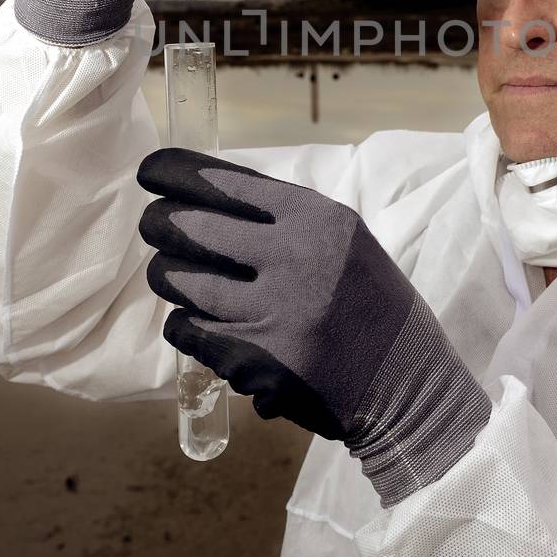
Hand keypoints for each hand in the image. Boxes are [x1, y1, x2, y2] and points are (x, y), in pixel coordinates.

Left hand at [137, 148, 430, 441]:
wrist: (407, 383)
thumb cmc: (370, 305)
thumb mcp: (342, 241)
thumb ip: (282, 219)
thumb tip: (205, 195)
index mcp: (316, 218)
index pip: (225, 182)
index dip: (174, 172)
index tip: (148, 173)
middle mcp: (294, 258)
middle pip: (189, 226)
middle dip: (160, 224)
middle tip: (156, 228)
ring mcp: (274, 313)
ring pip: (179, 280)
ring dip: (169, 276)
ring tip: (176, 277)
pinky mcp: (256, 363)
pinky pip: (188, 330)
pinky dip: (185, 324)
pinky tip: (199, 322)